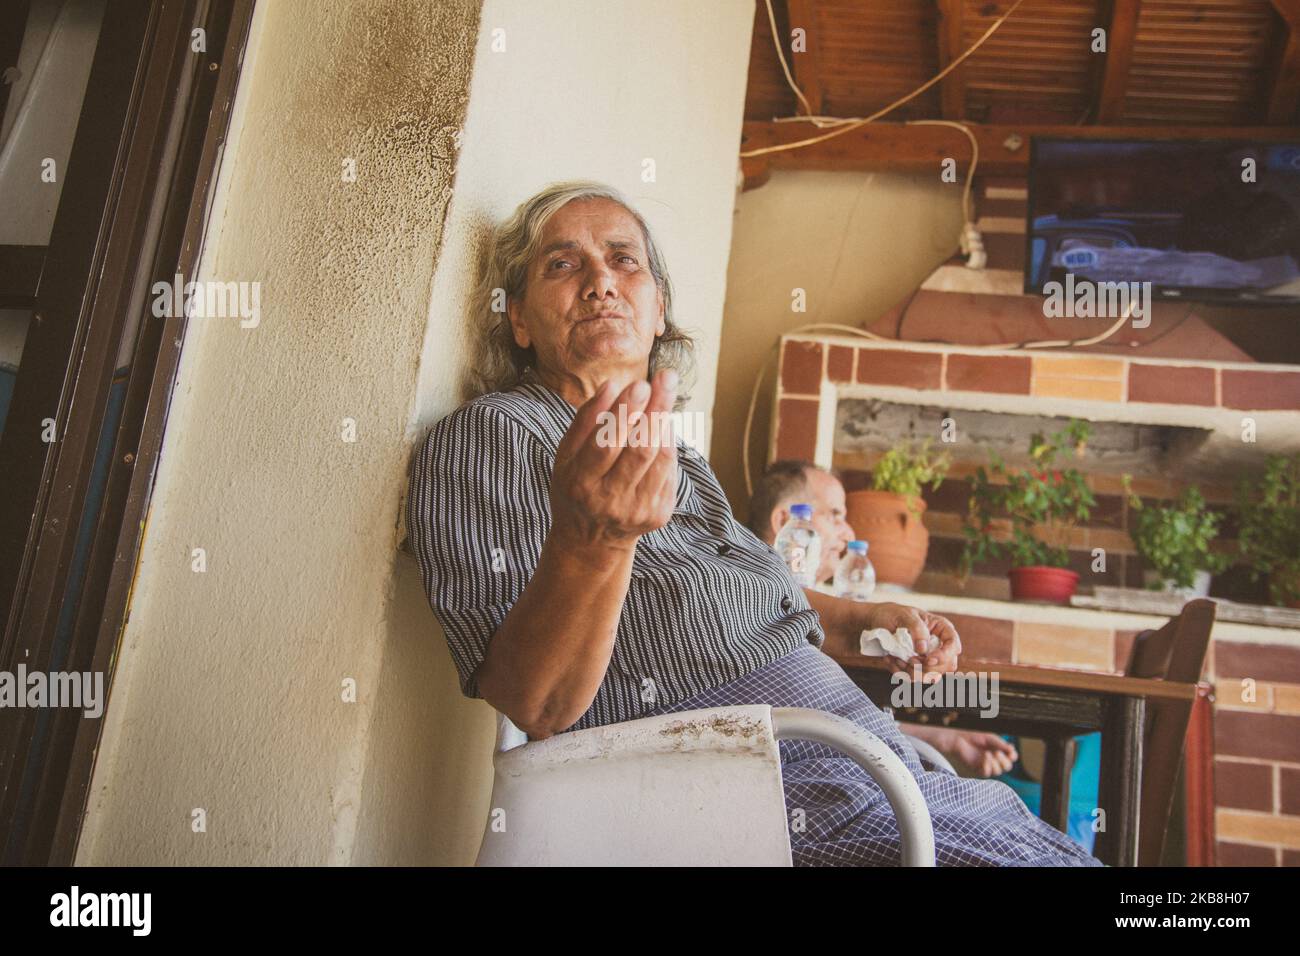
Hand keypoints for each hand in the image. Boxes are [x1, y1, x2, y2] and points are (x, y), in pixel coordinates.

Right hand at [549, 369, 677, 551]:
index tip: (640, 383)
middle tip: (665, 378)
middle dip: (655, 409)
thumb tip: (611, 386)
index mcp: (580, 483)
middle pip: (639, 449)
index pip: (605, 444)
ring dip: (666, 421)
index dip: (624, 413)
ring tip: (665, 392)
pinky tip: (663, 423)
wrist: (591, 539)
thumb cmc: (576, 486)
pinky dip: (668, 442)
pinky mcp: (659, 515)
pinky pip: (669, 470)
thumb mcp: (566, 456)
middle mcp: (609, 501)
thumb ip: (585, 421)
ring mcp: (637, 510)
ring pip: (660, 458)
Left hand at [868, 603, 961, 683]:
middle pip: (947, 666)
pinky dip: (901, 673)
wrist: (877, 622)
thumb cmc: (893, 614)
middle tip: (909, 659)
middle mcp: (939, 645)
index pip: (953, 645)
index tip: (928, 660)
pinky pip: (915, 678)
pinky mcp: (917, 667)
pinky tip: (891, 660)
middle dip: (928, 668)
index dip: (945, 656)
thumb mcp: (904, 615)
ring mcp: (929, 658)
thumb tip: (923, 650)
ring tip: (895, 658)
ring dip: (912, 672)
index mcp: (941, 629)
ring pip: (932, 676)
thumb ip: (917, 629)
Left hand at [948, 730, 1017, 777]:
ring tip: (988, 754)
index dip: (1013, 756)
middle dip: (1004, 761)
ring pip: (997, 772)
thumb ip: (1001, 745)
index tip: (1010, 752)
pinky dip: (987, 767)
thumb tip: (1013, 750)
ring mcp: (986, 765)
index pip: (1011, 758)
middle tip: (997, 752)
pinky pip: (986, 774)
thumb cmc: (974, 736)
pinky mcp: (977, 769)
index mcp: (999, 750)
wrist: (959, 738)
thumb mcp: (990, 739)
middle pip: (1007, 767)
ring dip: (995, 763)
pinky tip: (985, 760)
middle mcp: (994, 759)